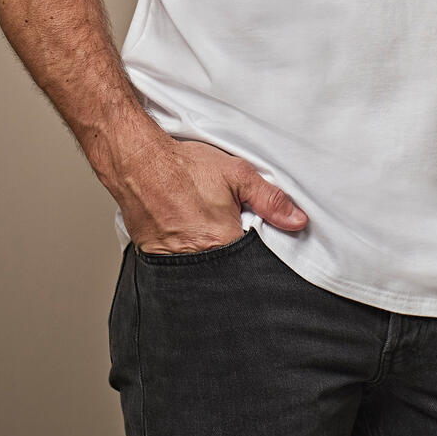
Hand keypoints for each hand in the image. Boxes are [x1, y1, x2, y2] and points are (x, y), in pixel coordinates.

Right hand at [111, 135, 308, 253]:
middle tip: (227, 230)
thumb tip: (297, 220)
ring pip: (204, 271)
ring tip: (205, 229)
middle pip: (228, 271)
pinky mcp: (156, 259)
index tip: (259, 244)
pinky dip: (188, 255)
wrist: (139, 164)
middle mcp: (198, 260)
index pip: (253, 264)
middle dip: (235, 258)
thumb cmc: (184, 168)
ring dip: (211, 258)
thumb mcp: (236, 175)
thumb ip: (269, 199)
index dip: (259, 255)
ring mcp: (173, 263)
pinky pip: (179, 267)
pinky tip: (188, 235)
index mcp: (222, 242)